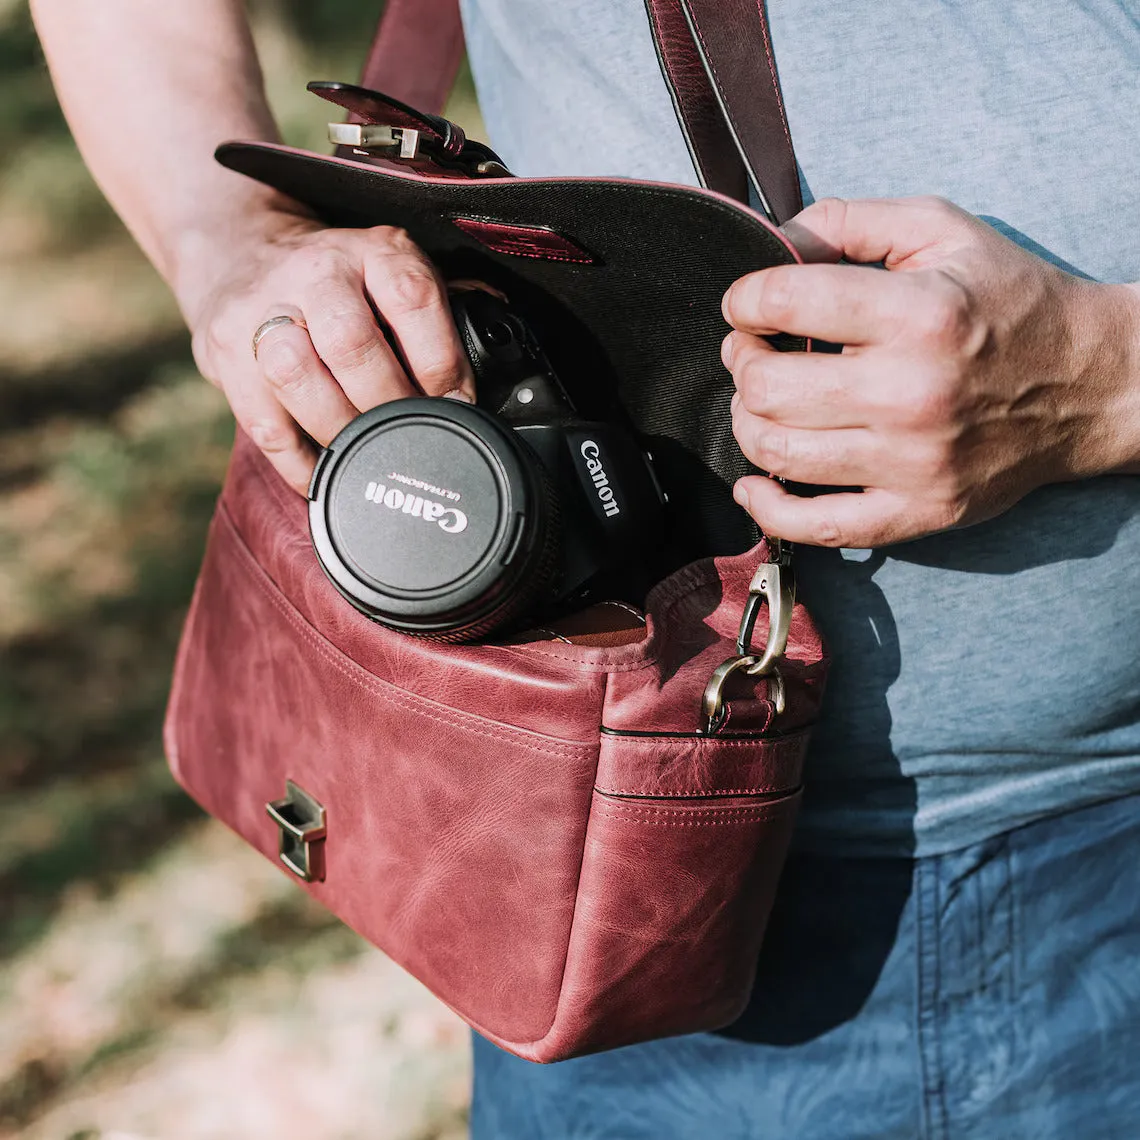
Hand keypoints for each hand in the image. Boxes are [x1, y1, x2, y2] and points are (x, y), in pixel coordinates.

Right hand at [181, 207, 474, 493]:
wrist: (237, 248)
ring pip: (296, 376)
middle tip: (410, 434)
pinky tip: (328, 473)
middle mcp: (314, 271)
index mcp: (371, 250)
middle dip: (389, 402)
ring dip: (340, 428)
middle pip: (350, 342)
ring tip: (367, 451)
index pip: (411, 299)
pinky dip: (300, 461)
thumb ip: (435, 315)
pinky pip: (264, 423)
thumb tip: (492, 381)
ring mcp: (260, 310)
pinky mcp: (224, 354)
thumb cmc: (339, 280)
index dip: (440, 361)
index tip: (457, 403)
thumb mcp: (389, 271)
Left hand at [722, 196, 1139, 546]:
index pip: (785, 303)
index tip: (746, 305)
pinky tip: (754, 484)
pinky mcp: (919, 510)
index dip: (745, 301)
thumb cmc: (1011, 303)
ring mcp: (914, 462)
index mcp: (919, 314)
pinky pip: (818, 527)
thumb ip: (851, 221)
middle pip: (768, 389)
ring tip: (762, 402)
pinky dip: (767, 508)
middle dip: (742, 363)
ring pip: (780, 454)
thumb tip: (773, 243)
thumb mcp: (942, 232)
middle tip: (752, 352)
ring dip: (748, 423)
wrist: (1092, 384)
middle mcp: (912, 393)